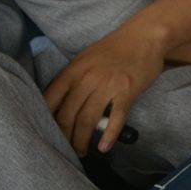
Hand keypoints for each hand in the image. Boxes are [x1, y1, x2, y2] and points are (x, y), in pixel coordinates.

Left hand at [44, 25, 165, 156]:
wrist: (144, 37)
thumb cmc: (115, 48)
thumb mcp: (85, 58)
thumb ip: (72, 78)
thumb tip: (60, 101)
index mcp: (72, 71)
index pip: (50, 101)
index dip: (46, 121)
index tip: (47, 133)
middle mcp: (86, 79)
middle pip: (67, 116)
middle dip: (64, 137)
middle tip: (65, 149)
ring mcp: (106, 86)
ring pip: (87, 120)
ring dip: (82, 140)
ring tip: (81, 152)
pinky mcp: (126, 92)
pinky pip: (115, 118)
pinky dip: (109, 136)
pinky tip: (104, 147)